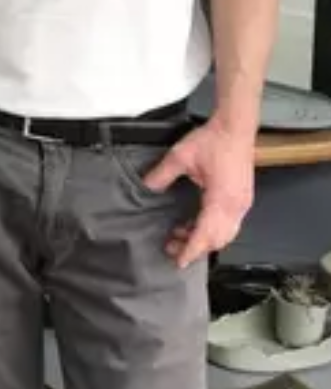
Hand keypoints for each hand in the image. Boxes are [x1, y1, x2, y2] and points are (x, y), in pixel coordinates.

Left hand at [142, 119, 255, 268]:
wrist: (235, 127)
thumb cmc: (214, 140)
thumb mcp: (180, 156)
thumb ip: (161, 175)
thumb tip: (147, 188)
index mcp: (223, 199)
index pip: (206, 234)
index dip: (192, 249)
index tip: (179, 261)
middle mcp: (236, 206)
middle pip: (218, 239)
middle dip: (195, 247)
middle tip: (172, 248)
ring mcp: (242, 203)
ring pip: (225, 233)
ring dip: (203, 238)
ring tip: (179, 236)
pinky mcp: (241, 198)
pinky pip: (228, 223)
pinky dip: (211, 228)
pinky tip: (194, 224)